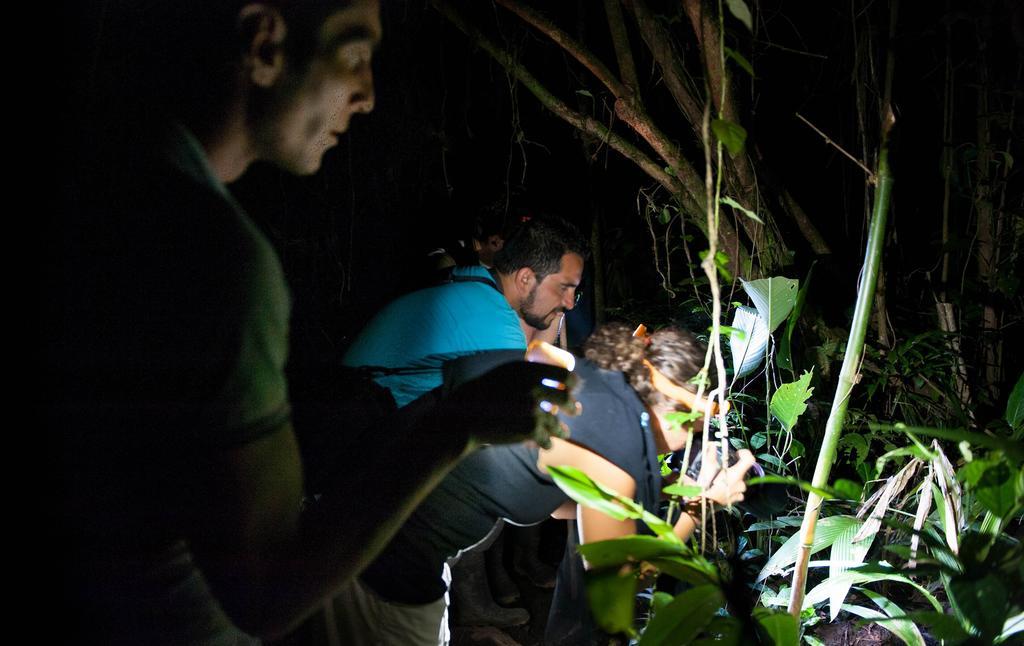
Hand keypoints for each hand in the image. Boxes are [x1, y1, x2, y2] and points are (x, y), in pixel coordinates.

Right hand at [442, 360, 577, 449]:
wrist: (464, 418)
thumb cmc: (479, 394)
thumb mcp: (504, 374)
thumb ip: (526, 375)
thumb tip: (547, 378)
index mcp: (529, 371)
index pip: (565, 375)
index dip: (573, 383)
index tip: (574, 388)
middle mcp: (535, 388)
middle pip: (566, 398)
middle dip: (572, 407)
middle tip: (575, 410)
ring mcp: (535, 410)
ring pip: (557, 422)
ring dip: (561, 429)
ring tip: (564, 433)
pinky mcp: (530, 430)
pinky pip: (547, 438)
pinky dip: (547, 442)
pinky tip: (547, 444)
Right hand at [694, 446, 755, 506]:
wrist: (701, 509)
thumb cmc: (703, 489)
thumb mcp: (705, 470)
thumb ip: (710, 456)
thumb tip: (712, 445)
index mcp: (735, 475)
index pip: (749, 460)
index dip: (745, 454)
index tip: (737, 453)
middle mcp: (740, 484)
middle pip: (743, 471)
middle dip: (734, 468)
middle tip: (723, 468)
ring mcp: (739, 494)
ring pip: (739, 482)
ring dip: (732, 479)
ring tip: (720, 480)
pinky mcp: (735, 501)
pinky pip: (736, 492)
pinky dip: (731, 489)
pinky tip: (721, 489)